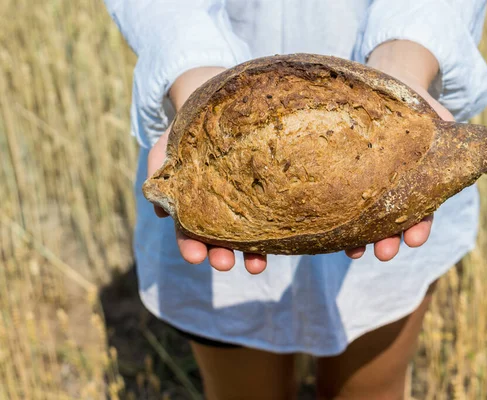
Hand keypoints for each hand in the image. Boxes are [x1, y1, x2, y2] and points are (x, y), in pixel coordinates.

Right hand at [149, 67, 267, 273]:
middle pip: (217, 239)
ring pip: (245, 233)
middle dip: (220, 255)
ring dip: (250, 253)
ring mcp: (243, 202)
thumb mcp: (166, 149)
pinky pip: (270, 212)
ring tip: (256, 266)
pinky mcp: (265, 191)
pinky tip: (281, 241)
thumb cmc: (187, 131)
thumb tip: (160, 211)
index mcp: (192, 204)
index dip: (190, 246)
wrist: (214, 104)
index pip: (188, 231)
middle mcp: (217, 208)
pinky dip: (272, 229)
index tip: (195, 257)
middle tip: (225, 264)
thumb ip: (161, 174)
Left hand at [344, 40, 453, 261]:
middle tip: (384, 253)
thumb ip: (451, 135)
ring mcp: (370, 187)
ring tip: (355, 253)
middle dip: (390, 240)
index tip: (414, 239)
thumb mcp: (436, 118)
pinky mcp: (346, 180)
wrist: (384, 85)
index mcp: (420, 181)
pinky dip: (339, 220)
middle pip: (393, 221)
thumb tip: (483, 146)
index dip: (420, 225)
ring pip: (367, 218)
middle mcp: (395, 189)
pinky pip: (342, 203)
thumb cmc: (414, 104)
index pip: (423, 210)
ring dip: (362, 239)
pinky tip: (331, 233)